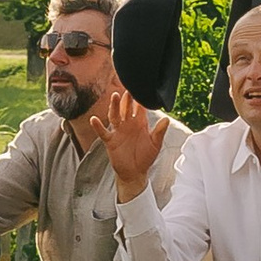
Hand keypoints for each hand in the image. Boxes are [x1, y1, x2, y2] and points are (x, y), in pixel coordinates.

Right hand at [94, 78, 165, 196]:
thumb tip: (166, 119)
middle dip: (127, 99)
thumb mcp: (155, 144)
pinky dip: (98, 126)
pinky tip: (94, 119)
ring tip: (115, 96)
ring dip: (114, 106)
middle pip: (126, 108)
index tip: (142, 88)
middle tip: (128, 88)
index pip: (140, 108)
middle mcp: (128, 124)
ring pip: (115, 116)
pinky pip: (103, 132)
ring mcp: (118, 131)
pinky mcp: (111, 141)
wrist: (135, 173)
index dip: (140, 99)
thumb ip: (159, 131)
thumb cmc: (145, 157)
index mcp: (140, 123)